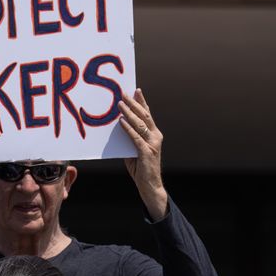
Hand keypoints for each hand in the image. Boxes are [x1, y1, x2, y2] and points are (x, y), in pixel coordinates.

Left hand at [118, 88, 167, 218]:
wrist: (150, 186)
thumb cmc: (141, 168)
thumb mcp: (134, 150)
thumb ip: (130, 138)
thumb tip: (119, 125)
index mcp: (154, 134)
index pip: (148, 115)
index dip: (142, 102)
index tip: (136, 90)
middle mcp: (156, 136)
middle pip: (145, 116)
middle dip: (134, 103)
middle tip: (124, 93)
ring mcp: (152, 144)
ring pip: (141, 124)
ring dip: (130, 113)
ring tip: (120, 104)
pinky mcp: (146, 152)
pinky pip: (136, 137)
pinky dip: (128, 128)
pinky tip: (121, 121)